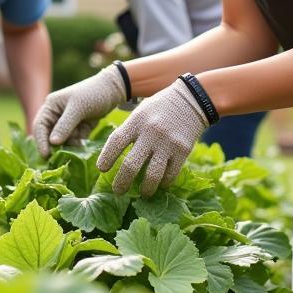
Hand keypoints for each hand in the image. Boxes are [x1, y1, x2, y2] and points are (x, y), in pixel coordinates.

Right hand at [32, 65, 126, 156]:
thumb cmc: (93, 93)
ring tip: (79, 140)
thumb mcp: (78, 108)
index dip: (41, 141)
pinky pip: (73, 141)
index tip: (46, 155)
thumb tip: (52, 143)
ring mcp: (67, 122)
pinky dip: (78, 143)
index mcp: (51, 106)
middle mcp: (56, 115)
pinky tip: (83, 141)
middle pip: (50, 136)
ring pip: (62, 141)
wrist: (113, 91)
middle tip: (62, 155)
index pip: (40, 126)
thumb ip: (65, 125)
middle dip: (56, 145)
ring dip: (69, 144)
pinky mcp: (78, 128)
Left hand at [96, 78, 208, 195]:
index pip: (116, 141)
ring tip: (142, 192)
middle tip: (118, 191)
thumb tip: (112, 157)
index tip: (101, 169)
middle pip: (131, 164)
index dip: (106, 157)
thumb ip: (129, 131)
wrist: (190, 99)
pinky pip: (171, 174)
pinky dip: (164, 182)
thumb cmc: (159, 108)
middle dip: (122, 182)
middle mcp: (151, 132)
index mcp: (137, 121)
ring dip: (145, 189)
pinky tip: (161, 183)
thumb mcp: (140, 112)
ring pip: (152, 175)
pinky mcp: (183, 150)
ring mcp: (168, 143)